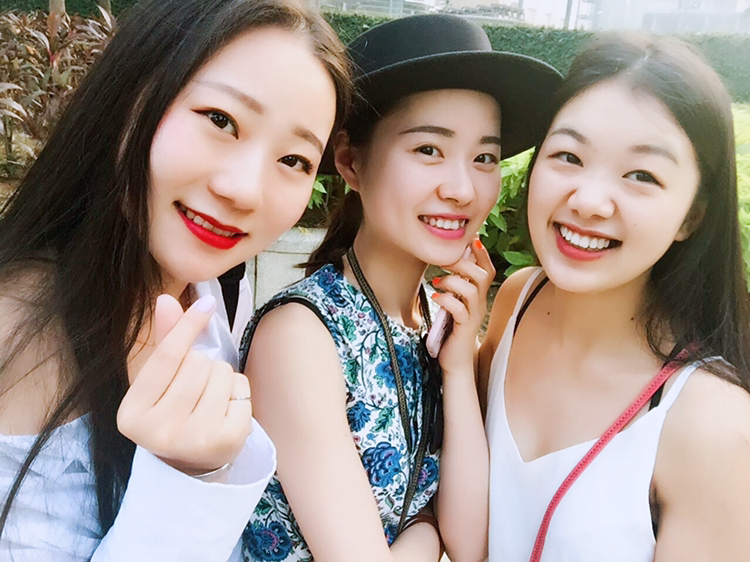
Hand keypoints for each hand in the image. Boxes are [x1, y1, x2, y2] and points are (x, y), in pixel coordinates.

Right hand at [118, 294, 252, 474]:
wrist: (190, 468)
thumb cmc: (172, 415)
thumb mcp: (159, 383)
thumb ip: (165, 341)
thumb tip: (166, 300)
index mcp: (132, 414)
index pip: (166, 357)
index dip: (187, 325)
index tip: (206, 303)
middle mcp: (159, 431)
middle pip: (198, 363)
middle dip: (202, 366)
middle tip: (194, 391)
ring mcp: (194, 439)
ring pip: (222, 373)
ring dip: (221, 379)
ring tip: (208, 401)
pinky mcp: (227, 442)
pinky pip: (242, 391)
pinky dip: (238, 394)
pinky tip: (224, 412)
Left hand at [431, 238, 494, 374]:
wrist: (456, 360)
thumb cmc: (452, 329)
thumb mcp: (454, 303)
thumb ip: (454, 286)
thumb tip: (446, 263)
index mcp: (478, 296)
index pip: (487, 270)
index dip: (481, 253)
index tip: (471, 239)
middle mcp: (480, 304)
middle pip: (482, 276)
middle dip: (463, 263)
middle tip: (445, 261)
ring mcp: (473, 317)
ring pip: (472, 291)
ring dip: (452, 281)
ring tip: (437, 282)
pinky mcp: (464, 329)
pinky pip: (460, 310)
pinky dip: (447, 300)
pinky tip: (436, 297)